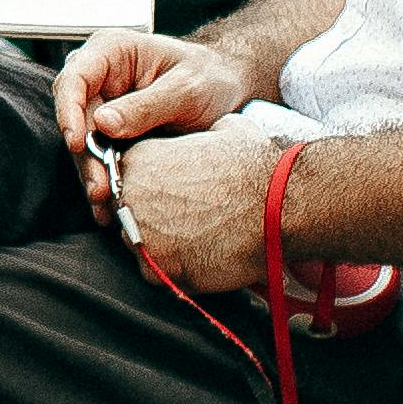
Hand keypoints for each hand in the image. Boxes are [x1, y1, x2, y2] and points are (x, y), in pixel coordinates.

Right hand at [53, 26, 250, 190]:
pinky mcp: (111, 131)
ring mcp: (103, 105)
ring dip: (92, 172)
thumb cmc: (209, 75)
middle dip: (84, 153)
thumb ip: (147, 104)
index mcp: (111, 51)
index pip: (75, 77)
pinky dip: (105, 178)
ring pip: (84, 141)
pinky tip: (110, 204)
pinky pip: (99, 155)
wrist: (226, 88)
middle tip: (99, 186)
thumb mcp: (187, 87)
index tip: (78, 143)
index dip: (69, 110)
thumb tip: (103, 124)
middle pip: (75, 115)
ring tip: (106, 201)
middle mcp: (100, 77)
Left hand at [107, 126, 277, 296]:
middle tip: (187, 219)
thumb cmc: (255, 167)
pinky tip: (202, 257)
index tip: (172, 196)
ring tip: (197, 238)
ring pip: (138, 245)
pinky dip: (177, 270)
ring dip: (162, 244)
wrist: (279, 207)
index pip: (123, 178)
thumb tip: (207, 134)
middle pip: (125, 213)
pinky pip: (156, 274)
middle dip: (151, 217)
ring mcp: (140, 235)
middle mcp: (129, 196)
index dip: (149, 189)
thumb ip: (198, 134)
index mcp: (138, 159)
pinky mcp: (158, 268)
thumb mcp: (224, 129)